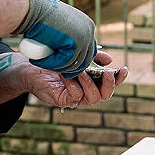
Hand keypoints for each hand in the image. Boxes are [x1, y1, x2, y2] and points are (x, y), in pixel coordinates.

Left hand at [0, 49, 127, 108]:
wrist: (31, 65)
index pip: (111, 83)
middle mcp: (86, 90)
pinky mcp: (63, 100)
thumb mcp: (76, 54)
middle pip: (106, 95)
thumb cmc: (54, 59)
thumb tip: (110, 60)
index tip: (123, 69)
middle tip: (107, 73)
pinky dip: (74, 87)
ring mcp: (75, 97)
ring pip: (93, 98)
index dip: (119, 78)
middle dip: (109, 84)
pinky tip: (68, 78)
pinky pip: (75, 98)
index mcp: (92, 79)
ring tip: (82, 72)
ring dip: (90, 84)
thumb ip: (93, 56)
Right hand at [17, 0, 95, 77]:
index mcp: (86, 25)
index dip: (75, 60)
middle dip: (70, 67)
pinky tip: (39, 61)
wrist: (32, 9)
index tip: (63, 66)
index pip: (87, 50)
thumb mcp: (57, 26)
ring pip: (74, 64)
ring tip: (42, 62)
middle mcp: (89, 30)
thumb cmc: (38, 16)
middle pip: (84, 58)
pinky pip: (65, 62)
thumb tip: (62, 50)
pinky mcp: (76, 44)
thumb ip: (64, 37)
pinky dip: (51, 64)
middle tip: (55, 69)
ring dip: (58, 67)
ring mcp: (84, 37)